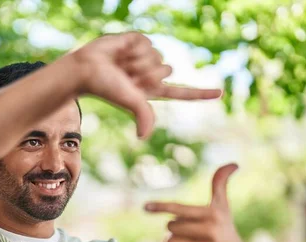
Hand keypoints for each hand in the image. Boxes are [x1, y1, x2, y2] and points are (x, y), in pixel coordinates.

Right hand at [71, 32, 221, 138]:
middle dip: (148, 73)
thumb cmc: (104, 88)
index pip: (182, 93)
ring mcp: (145, 57)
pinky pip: (147, 42)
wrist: (85, 69)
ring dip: (139, 61)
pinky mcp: (137, 42)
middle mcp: (151, 75)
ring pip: (158, 55)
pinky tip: (120, 52)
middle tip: (127, 77)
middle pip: (168, 70)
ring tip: (121, 65)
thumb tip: (144, 137)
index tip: (220, 93)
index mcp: (152, 92)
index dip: (201, 93)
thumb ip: (143, 114)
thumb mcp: (129, 101)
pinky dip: (133, 48)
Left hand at [144, 164, 244, 241]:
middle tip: (191, 234)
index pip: (179, 209)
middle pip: (171, 228)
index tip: (145, 207)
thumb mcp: (222, 207)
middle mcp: (212, 233)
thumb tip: (234, 163)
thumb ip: (220, 184)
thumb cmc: (221, 229)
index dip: (161, 206)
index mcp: (213, 215)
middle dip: (176, 230)